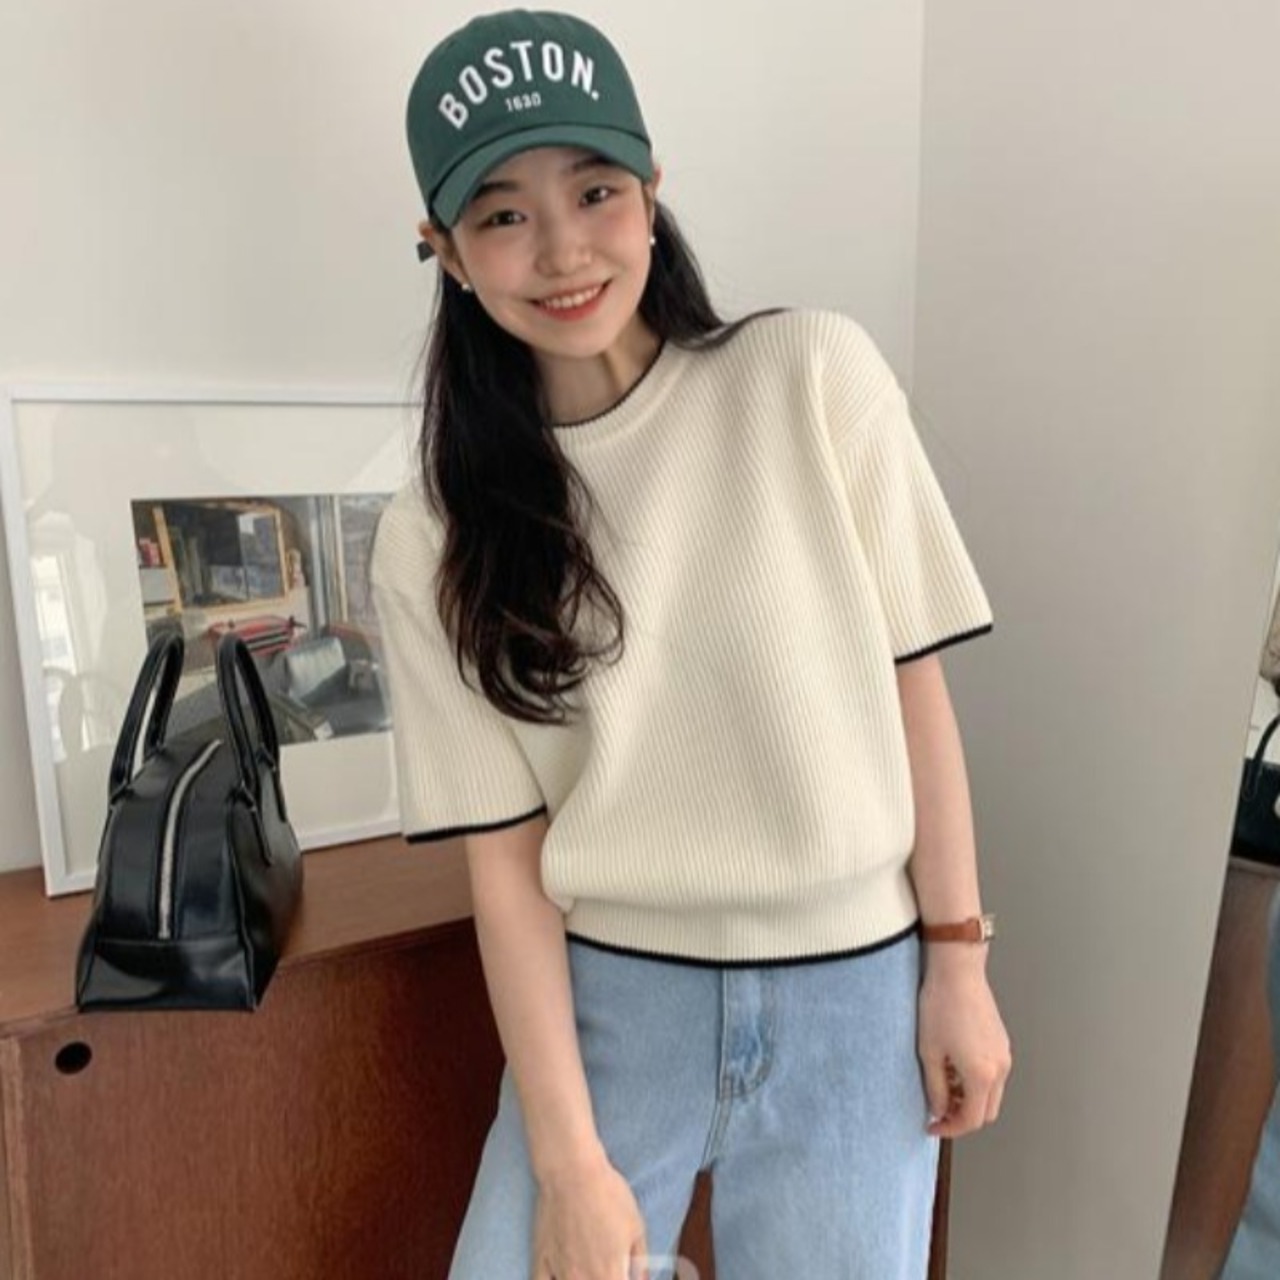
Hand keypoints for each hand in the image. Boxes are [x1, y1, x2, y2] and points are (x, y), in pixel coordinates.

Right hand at [531, 1149, 650, 1279]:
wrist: (572, 1172)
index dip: (621, 1279)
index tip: (621, 1272)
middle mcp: (584, 1279)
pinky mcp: (540, 1261)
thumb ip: (640, 1261)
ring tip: (587, 1271)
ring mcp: (560, 1272)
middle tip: (607, 1269)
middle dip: (603, 1279)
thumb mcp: (636, 1226)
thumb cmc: (608, 1195)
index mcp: (611, 1274)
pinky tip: (560, 1277)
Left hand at [917, 950, 1011, 1137]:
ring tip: (943, 1085)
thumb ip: (935, 1087)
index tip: (933, 1124)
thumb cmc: (941, 1005)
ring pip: (991, 1093)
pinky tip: (954, 1067)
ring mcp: (1004, 1054)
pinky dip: (976, 1082)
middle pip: (986, 1111)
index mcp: (982, 1075)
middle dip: (962, 1116)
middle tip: (938, 1109)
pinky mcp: (1001, 1042)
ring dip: (969, 1098)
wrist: (957, 972)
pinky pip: (993, 1074)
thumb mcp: (929, 1052)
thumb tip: (938, 1108)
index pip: (971, 1119)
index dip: (950, 1128)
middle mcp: (1000, 1068)